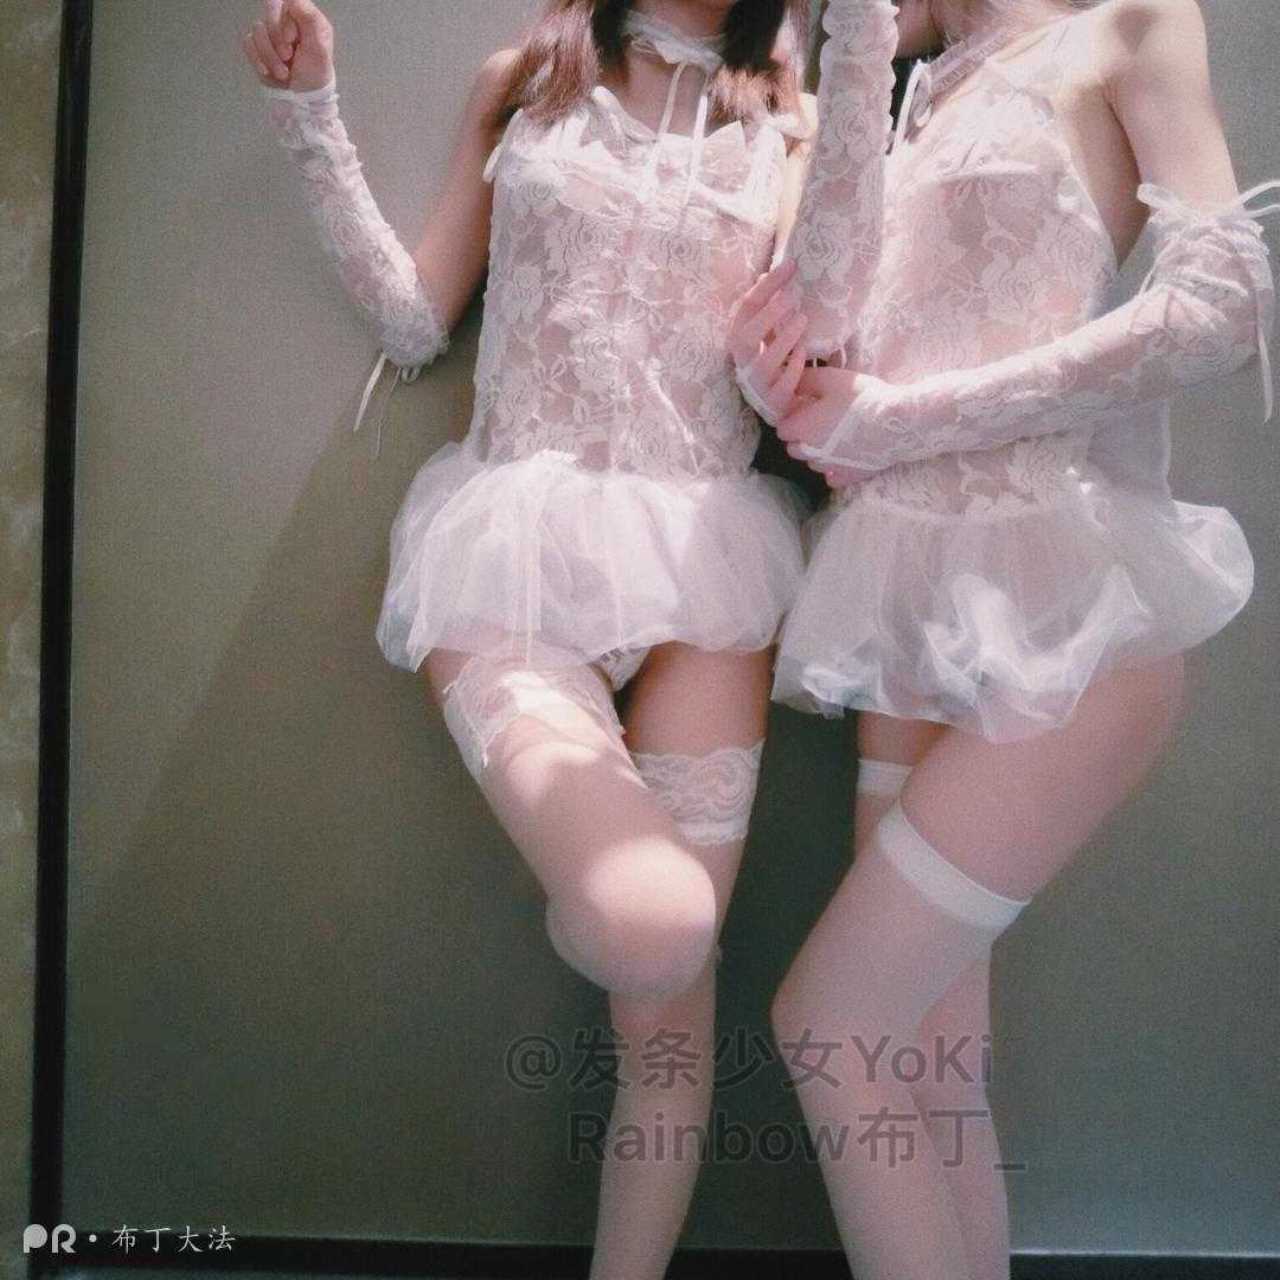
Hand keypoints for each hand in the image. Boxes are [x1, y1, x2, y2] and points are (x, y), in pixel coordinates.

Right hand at [241, 0, 334, 92]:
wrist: (301, 100)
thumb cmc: (315, 75)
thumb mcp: (320, 49)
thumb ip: (310, 20)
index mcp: (304, 18)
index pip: (287, 2)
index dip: (285, 20)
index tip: (292, 40)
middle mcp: (287, 21)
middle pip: (270, 11)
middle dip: (276, 38)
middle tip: (288, 57)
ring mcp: (270, 33)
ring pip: (258, 29)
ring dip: (270, 57)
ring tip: (284, 74)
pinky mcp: (257, 46)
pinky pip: (248, 43)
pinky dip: (258, 60)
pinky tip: (268, 72)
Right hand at [728, 258, 809, 423]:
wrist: (778, 403)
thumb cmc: (773, 360)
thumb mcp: (767, 332)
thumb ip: (766, 308)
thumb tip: (767, 274)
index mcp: (740, 340)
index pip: (747, 308)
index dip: (767, 286)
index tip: (792, 265)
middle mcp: (743, 362)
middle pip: (745, 338)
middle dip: (767, 316)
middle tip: (791, 297)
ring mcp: (757, 385)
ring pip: (764, 363)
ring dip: (783, 339)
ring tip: (802, 320)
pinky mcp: (774, 403)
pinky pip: (781, 387)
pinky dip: (792, 368)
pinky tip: (802, 353)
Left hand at [776, 365, 883, 485]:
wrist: (895, 424)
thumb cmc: (861, 399)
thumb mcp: (831, 379)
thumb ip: (806, 381)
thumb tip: (792, 381)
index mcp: (802, 429)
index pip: (782, 429)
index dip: (791, 418)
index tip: (804, 409)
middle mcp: (810, 452)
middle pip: (794, 448)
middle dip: (801, 436)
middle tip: (820, 421)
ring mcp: (828, 468)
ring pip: (812, 462)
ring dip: (818, 452)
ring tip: (836, 436)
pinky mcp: (847, 477)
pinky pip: (832, 477)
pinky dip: (834, 468)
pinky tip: (846, 455)